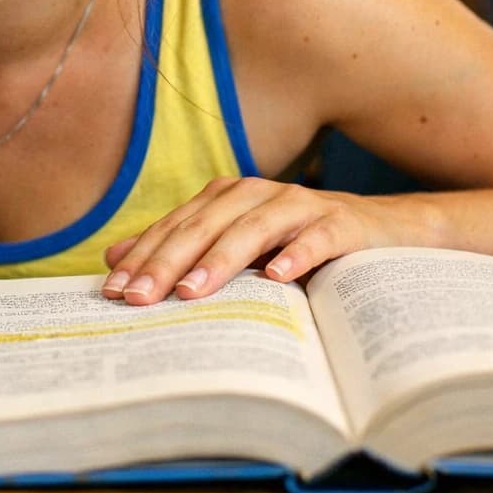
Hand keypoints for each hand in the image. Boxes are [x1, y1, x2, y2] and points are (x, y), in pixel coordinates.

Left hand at [101, 177, 408, 303]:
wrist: (380, 230)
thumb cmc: (295, 241)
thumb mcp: (234, 244)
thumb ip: (178, 247)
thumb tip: (112, 259)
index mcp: (224, 198)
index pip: (174, 228)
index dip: (142, 258)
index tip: (114, 291)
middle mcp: (256, 194)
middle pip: (203, 228)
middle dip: (167, 263)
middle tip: (140, 298)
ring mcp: (299, 205)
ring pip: (251, 230)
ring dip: (220, 261)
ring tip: (191, 291)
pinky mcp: (340, 223)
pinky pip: (314, 238)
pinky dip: (295, 254)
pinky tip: (276, 277)